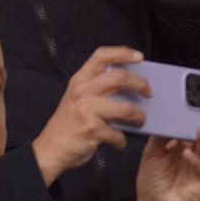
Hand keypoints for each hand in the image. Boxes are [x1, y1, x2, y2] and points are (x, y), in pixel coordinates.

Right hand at [32, 47, 148, 185]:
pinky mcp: (93, 129)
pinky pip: (119, 133)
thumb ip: (97, 87)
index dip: (122, 53)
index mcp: (80, 81)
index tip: (139, 56)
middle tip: (148, 92)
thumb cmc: (67, 124)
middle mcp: (83, 91)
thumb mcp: (77, 98)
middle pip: (120, 77)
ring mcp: (87, 110)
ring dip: (139, 116)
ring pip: (127, 108)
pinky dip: (121, 140)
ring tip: (139, 120)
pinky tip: (118, 140)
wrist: (51, 147)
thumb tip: (128, 85)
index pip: (101, 56)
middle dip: (141, 84)